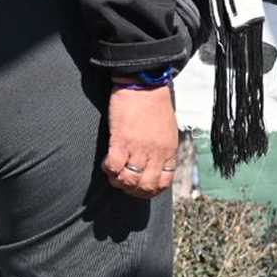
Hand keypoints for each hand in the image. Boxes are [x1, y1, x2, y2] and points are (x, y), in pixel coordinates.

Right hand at [103, 84, 178, 198]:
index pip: (164, 183)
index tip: (139, 188)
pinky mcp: (122, 141)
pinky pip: (114, 166)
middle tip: (123, 183)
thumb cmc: (155, 105)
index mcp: (169, 151)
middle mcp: (156, 153)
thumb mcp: (167, 131)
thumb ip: (162, 149)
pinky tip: (106, 162)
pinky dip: (108, 169)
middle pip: (146, 186)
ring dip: (118, 181)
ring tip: (113, 174)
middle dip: (132, 190)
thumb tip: (153, 165)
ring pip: (129, 180)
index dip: (150, 191)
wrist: (145, 86)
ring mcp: (140, 148)